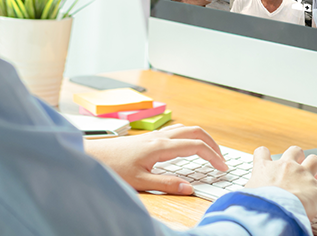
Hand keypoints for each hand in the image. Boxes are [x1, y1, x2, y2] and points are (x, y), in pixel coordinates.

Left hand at [84, 124, 226, 194]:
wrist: (94, 155)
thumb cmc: (114, 167)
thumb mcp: (140, 181)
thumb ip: (167, 184)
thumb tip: (190, 188)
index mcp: (161, 146)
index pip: (196, 146)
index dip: (213, 156)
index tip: (223, 168)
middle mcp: (160, 137)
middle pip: (195, 131)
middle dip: (212, 144)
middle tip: (221, 160)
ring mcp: (155, 135)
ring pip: (186, 129)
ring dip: (201, 138)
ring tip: (209, 153)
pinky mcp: (149, 137)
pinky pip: (176, 131)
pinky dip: (189, 137)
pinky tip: (186, 148)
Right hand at [245, 146, 316, 217]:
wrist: (273, 210)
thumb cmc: (256, 204)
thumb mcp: (244, 196)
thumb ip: (242, 193)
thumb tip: (230, 200)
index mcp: (265, 168)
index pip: (261, 153)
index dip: (264, 155)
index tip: (266, 158)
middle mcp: (285, 166)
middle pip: (294, 151)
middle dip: (298, 156)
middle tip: (299, 165)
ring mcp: (303, 175)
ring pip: (315, 160)